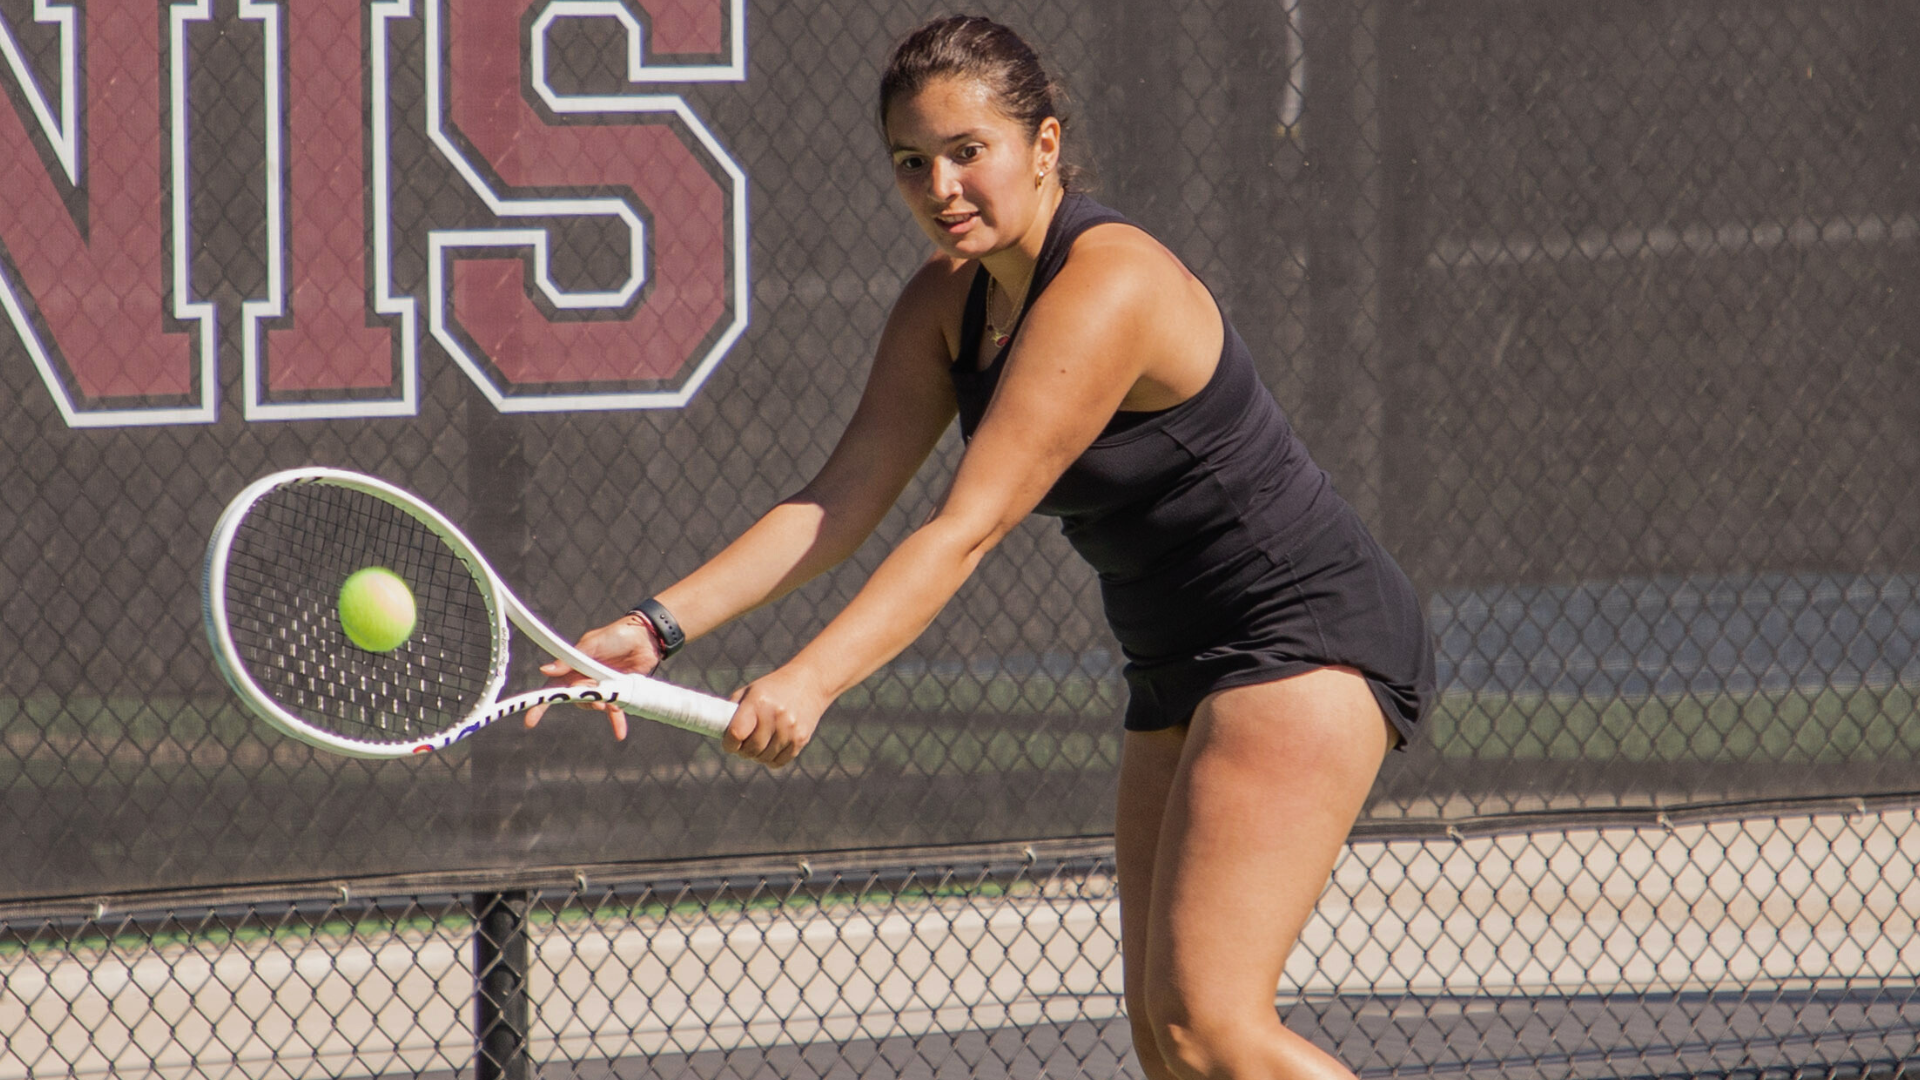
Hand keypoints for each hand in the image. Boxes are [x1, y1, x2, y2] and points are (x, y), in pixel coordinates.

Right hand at [524, 614, 663, 738]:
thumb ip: (569, 660)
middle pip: (576, 698)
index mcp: (574, 666)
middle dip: (583, 702)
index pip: (554, 686)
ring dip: (600, 707)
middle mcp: (586, 678)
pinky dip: (617, 721)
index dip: (541, 703)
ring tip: (610, 706)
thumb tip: (545, 670)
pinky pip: (615, 709)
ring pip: (594, 704)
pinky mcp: (619, 690)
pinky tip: (620, 734)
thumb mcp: (590, 644)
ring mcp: (602, 685)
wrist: (645, 636)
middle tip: (594, 701)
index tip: (530, 721)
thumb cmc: (616, 635)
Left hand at [724, 665, 829, 768]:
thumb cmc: (772, 689)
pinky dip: (771, 759)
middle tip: (742, 746)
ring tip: (757, 744)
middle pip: (751, 750)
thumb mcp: (749, 692)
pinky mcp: (801, 739)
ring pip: (764, 758)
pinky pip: (778, 762)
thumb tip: (716, 732)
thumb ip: (732, 711)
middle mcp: (775, 716)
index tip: (729, 743)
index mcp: (758, 702)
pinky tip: (771, 747)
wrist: (809, 683)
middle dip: (743, 751)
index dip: (729, 743)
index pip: (736, 734)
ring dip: (757, 756)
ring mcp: (790, 729)